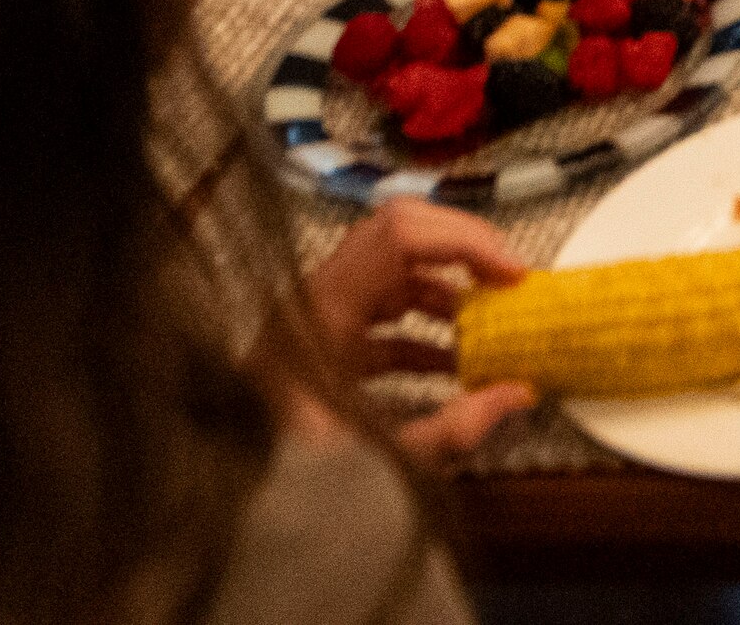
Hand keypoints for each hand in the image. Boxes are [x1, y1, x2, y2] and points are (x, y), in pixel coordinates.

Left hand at [299, 197, 534, 468]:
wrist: (222, 507)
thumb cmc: (280, 481)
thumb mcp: (370, 463)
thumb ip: (449, 430)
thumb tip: (517, 394)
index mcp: (320, 314)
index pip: (400, 236)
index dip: (464, 242)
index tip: (513, 275)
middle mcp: (316, 302)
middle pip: (399, 233)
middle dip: (464, 248)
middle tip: (511, 279)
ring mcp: (319, 321)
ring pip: (396, 271)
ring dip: (450, 288)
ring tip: (493, 324)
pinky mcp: (324, 347)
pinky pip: (385, 315)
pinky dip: (428, 328)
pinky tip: (459, 365)